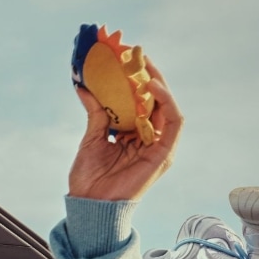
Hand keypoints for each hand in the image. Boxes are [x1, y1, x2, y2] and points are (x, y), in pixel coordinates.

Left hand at [66, 66, 184, 203]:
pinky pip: (174, 122)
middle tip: (135, 53)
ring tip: (144, 64)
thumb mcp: (92, 138)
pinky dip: (166, 102)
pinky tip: (152, 86)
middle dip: (147, 75)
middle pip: (154, 101)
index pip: (139, 102)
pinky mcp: (164, 154)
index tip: (124, 59)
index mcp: (132, 135)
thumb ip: (96, 113)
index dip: (134, 81)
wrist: (90, 205)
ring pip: (166, 107)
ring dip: (159, 83)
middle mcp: (148, 139)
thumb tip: (84, 88)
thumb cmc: (89, 178)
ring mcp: (158, 146)